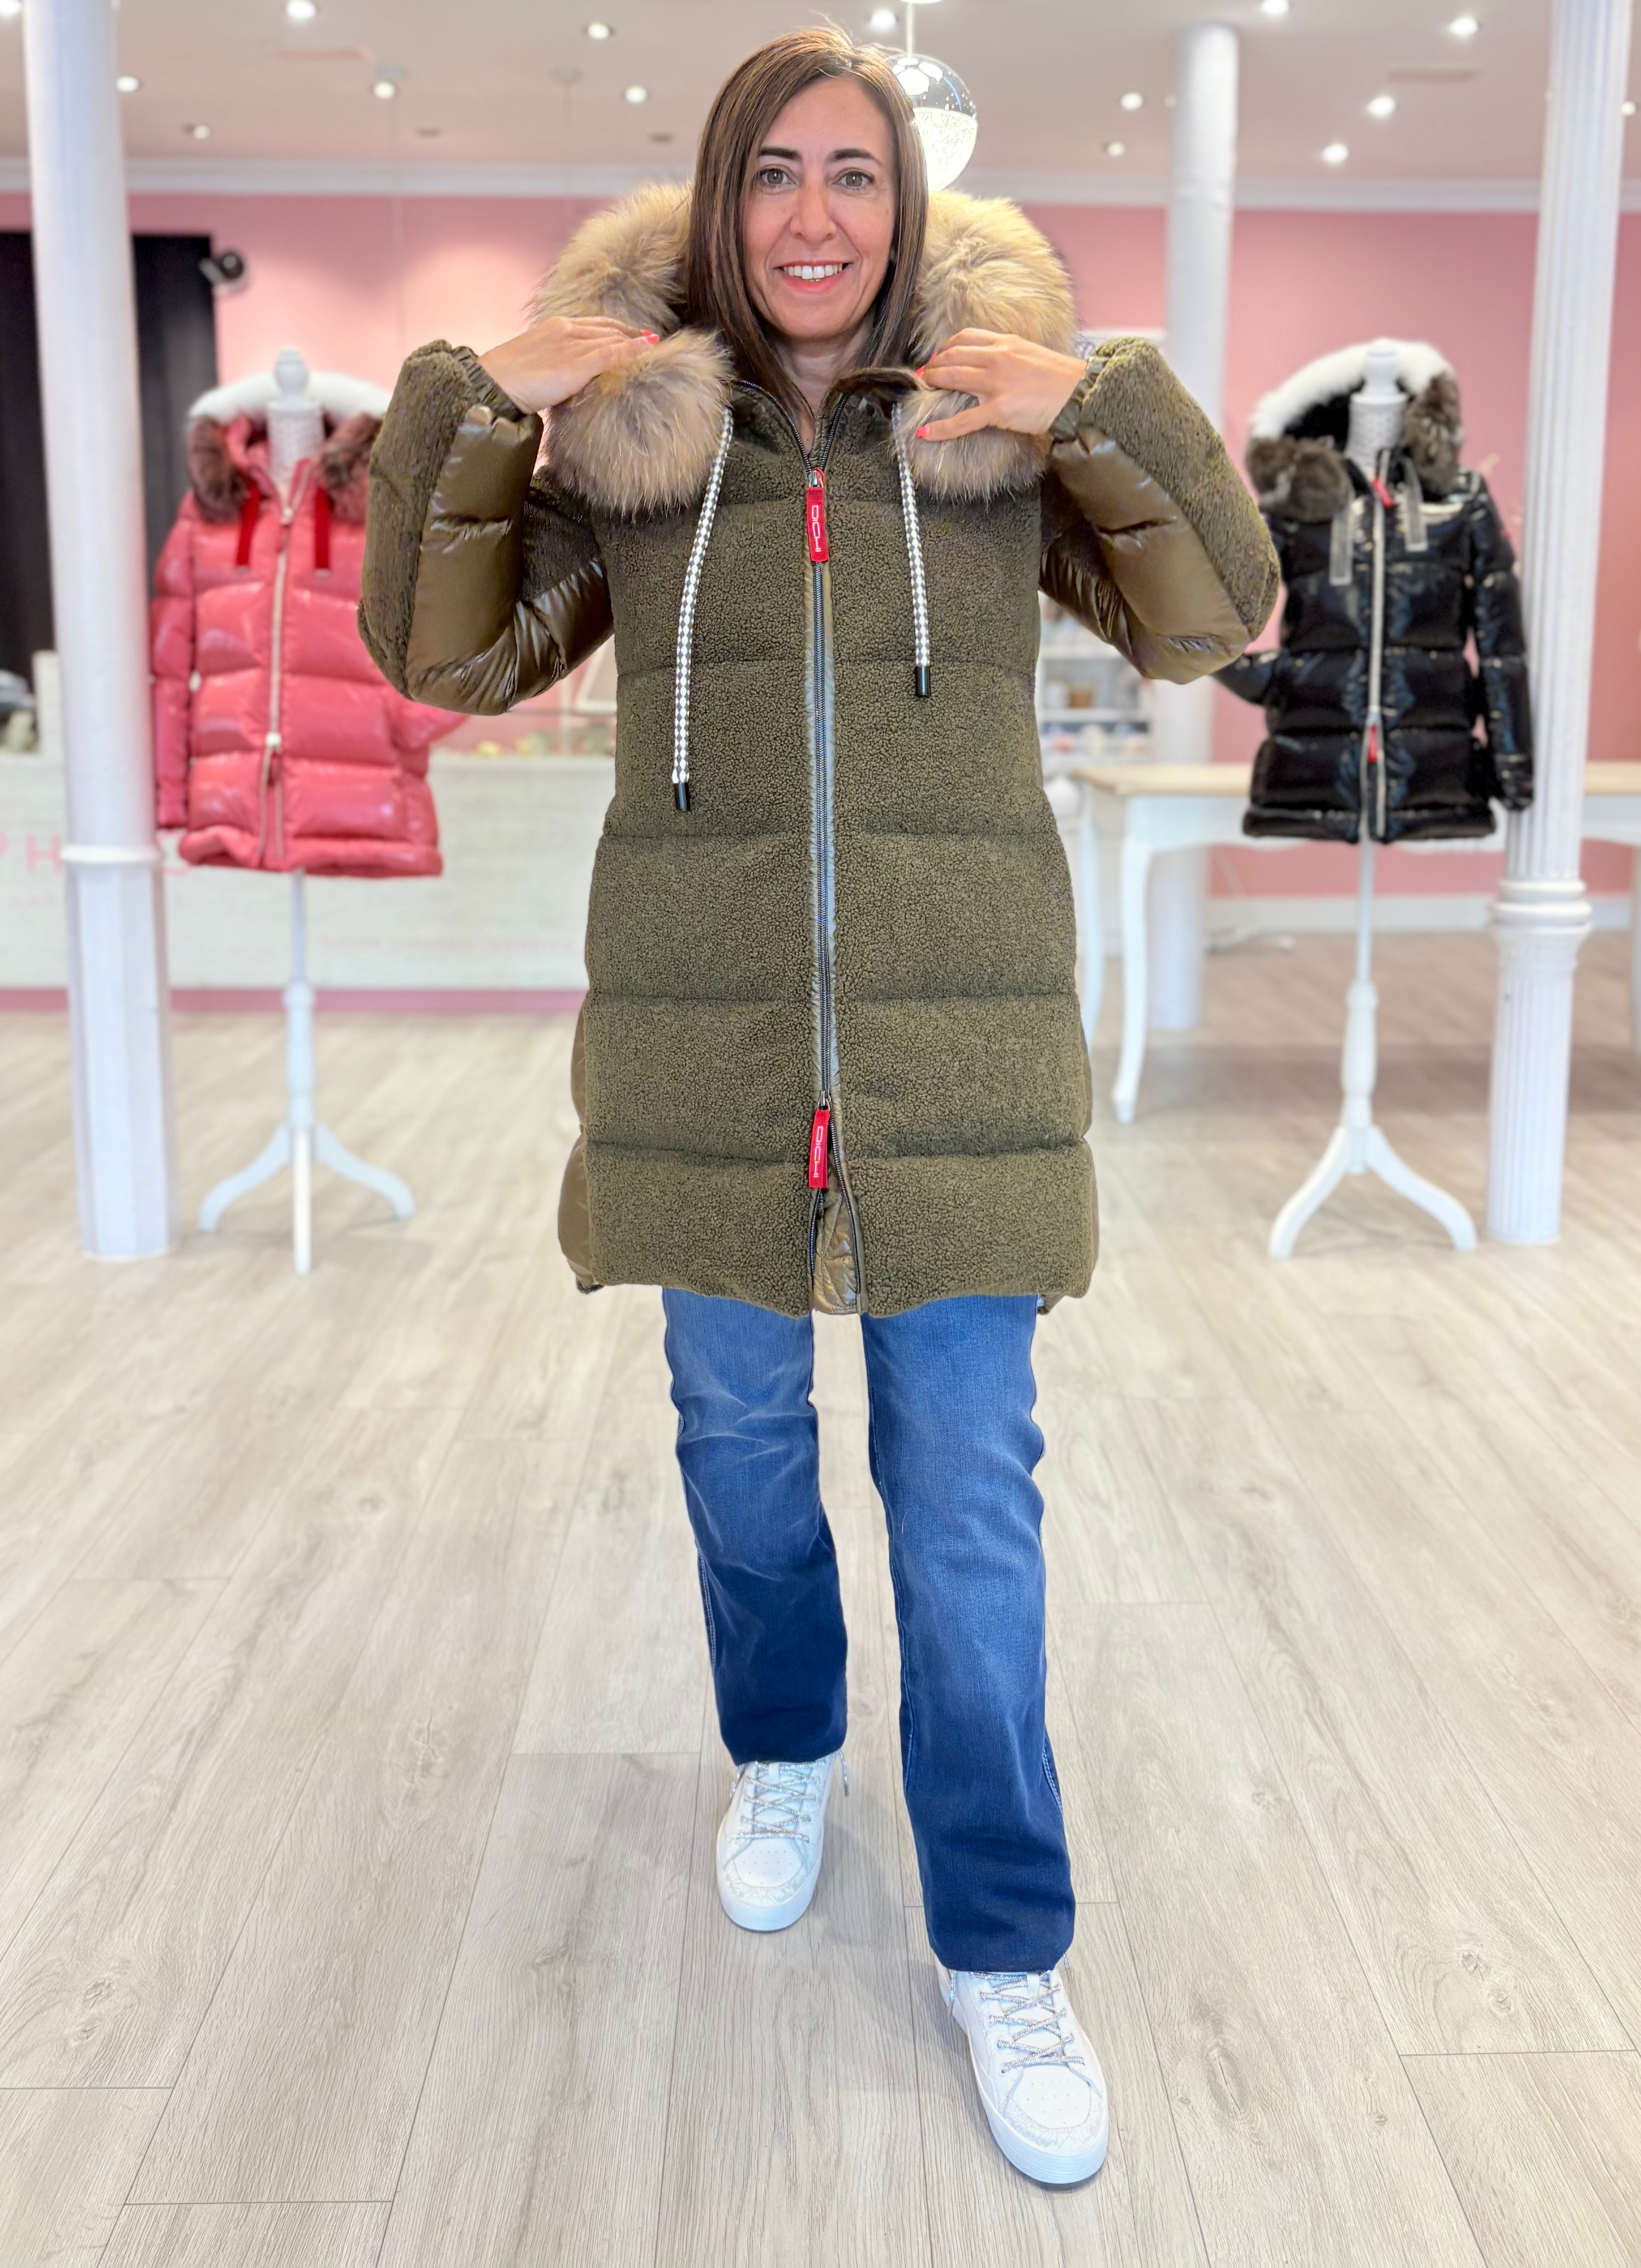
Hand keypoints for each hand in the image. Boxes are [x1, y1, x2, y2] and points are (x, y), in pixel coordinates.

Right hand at [477, 315, 658, 414]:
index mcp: (556, 326)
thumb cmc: (509, 379)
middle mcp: (567, 330)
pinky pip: (611, 353)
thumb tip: (567, 374)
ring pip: (612, 338)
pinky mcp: (576, 364)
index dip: (616, 328)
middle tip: (650, 339)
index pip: (594, 324)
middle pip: (607, 328)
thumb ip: (555, 361)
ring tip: (654, 346)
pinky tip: (649, 348)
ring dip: (635, 341)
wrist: (495, 383)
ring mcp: (572, 345)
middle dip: (630, 333)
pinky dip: (632, 349)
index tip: (632, 333)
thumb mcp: (535, 362)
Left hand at [914, 330, 1087, 442]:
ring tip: (923, 388)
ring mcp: (995, 384)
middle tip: (925, 375)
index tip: (938, 356)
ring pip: (952, 379)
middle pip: (953, 356)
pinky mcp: (998, 409)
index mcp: (1005, 343)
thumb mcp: (1030, 353)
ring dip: (932, 382)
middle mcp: (996, 359)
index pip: (965, 338)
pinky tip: (925, 433)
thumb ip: (1008, 354)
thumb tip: (990, 362)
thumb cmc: (1058, 377)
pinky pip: (962, 420)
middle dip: (934, 365)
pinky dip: (940, 428)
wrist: (1077, 393)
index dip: (946, 347)